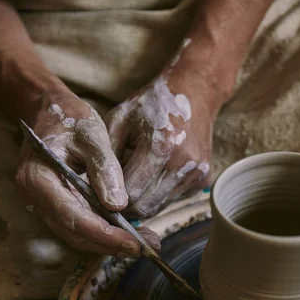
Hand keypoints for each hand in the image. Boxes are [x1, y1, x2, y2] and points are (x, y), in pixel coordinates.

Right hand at [16, 92, 159, 255]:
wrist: (50, 112)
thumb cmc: (69, 118)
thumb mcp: (91, 133)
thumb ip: (104, 167)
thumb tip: (118, 204)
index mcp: (38, 179)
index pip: (73, 217)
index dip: (104, 234)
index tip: (133, 243)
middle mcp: (36, 199)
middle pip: (75, 233)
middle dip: (111, 244)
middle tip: (146, 247)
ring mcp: (45, 206)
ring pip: (78, 236)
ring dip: (110, 243)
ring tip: (143, 243)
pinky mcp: (58, 207)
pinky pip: (80, 227)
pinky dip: (104, 234)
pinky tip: (128, 233)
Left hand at [104, 70, 217, 218]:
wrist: (194, 92)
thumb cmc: (150, 105)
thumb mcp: (120, 120)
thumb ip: (106, 156)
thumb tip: (95, 190)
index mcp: (160, 146)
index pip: (129, 192)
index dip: (110, 196)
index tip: (100, 193)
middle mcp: (182, 163)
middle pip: (145, 206)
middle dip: (125, 204)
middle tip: (112, 193)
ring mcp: (196, 173)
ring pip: (159, 207)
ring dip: (142, 200)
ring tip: (132, 181)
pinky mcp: (204, 179)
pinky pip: (172, 200)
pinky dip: (158, 195)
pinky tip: (153, 176)